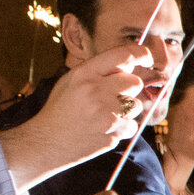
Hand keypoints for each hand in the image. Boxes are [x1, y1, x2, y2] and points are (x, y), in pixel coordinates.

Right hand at [0, 46, 149, 186]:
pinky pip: (132, 126)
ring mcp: (106, 113)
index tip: (147, 57)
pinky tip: (103, 129)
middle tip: (113, 97)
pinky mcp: (112, 133)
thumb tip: (129, 63)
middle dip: (129, 89)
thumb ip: (98, 71)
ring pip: (137, 105)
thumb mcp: (71, 81)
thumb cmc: (61, 109)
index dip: (141, 54)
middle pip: (135, 82)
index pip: (123, 55)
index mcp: (84, 74)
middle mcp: (96, 90)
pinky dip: (123, 128)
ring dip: (126, 110)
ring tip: (104, 115)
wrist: (46, 141)